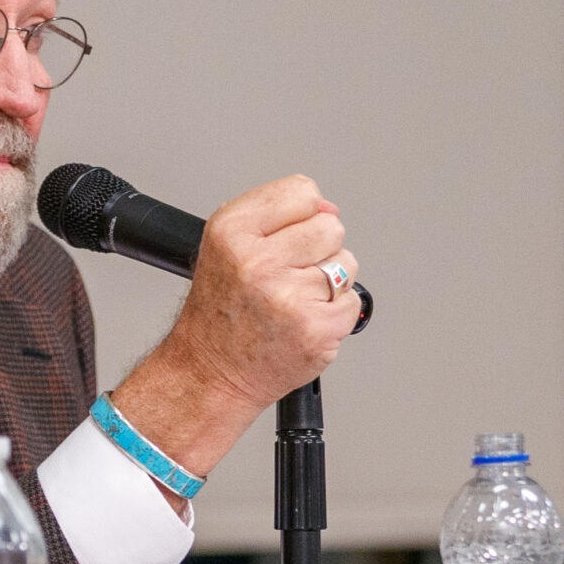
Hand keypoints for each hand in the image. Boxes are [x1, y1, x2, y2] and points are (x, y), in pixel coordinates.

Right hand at [105, 175, 360, 486]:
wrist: (210, 373)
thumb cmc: (221, 312)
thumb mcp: (227, 246)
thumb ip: (277, 215)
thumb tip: (328, 208)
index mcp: (232, 231)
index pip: (302, 191)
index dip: (303, 213)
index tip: (288, 236)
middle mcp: (258, 262)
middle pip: (331, 227)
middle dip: (319, 249)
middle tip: (290, 274)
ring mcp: (289, 297)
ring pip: (346, 264)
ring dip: (329, 282)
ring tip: (294, 300)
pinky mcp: (316, 329)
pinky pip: (352, 301)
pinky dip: (335, 313)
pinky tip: (304, 321)